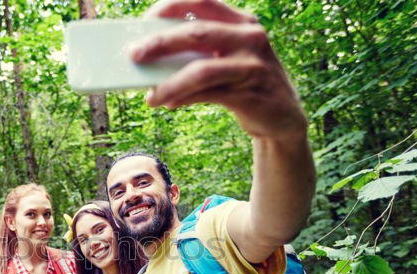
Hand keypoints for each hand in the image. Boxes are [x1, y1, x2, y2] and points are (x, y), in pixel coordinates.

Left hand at [130, 0, 307, 138]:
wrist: (282, 118)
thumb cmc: (244, 84)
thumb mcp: (226, 60)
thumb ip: (199, 53)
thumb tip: (151, 58)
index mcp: (241, 22)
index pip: (202, 0)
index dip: (170, 6)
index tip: (145, 20)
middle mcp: (249, 37)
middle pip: (196, 33)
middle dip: (160, 43)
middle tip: (134, 54)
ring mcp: (252, 65)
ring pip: (201, 70)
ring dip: (169, 83)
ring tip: (150, 96)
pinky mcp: (251, 93)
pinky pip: (208, 94)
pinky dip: (184, 99)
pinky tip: (169, 103)